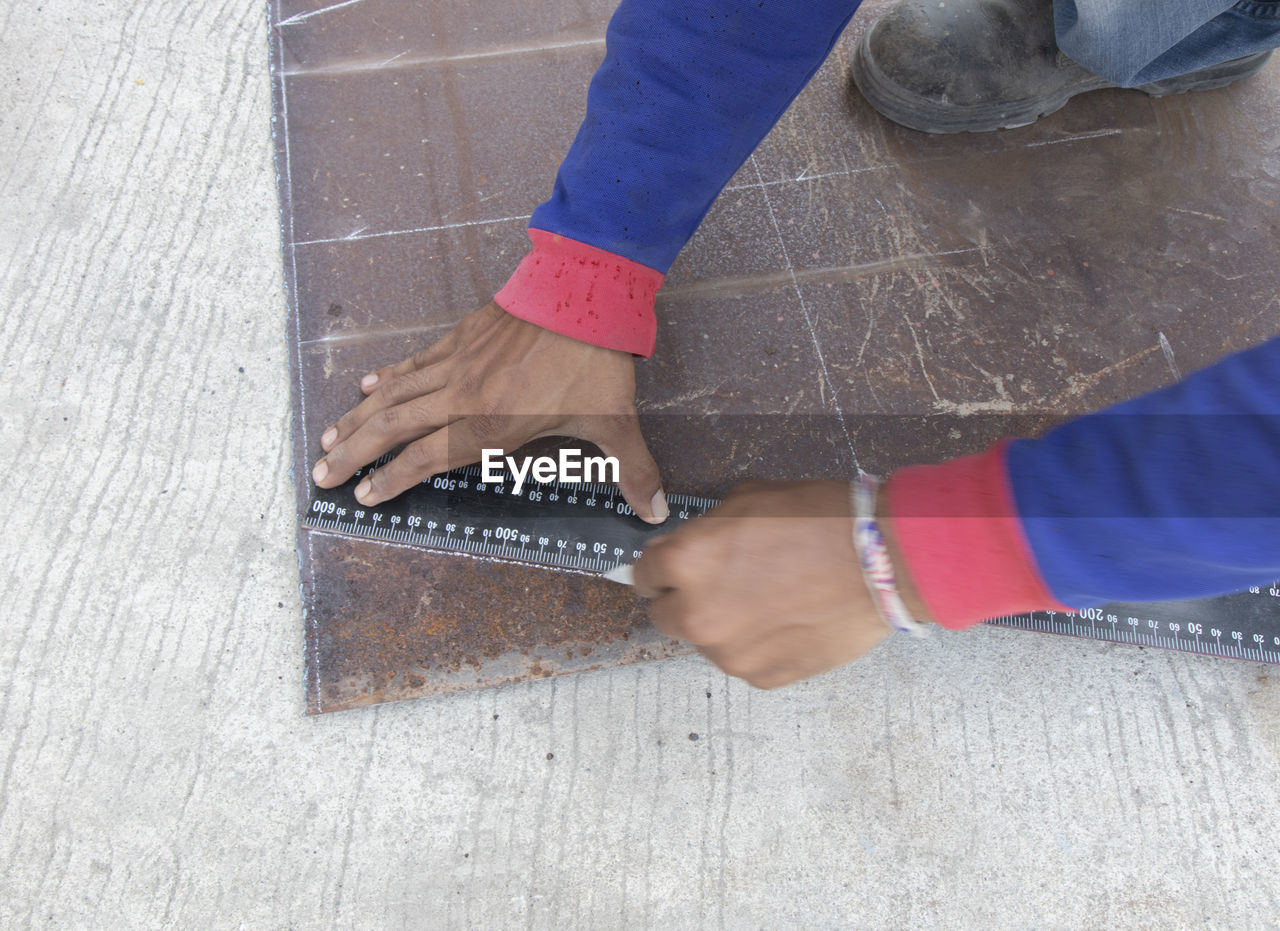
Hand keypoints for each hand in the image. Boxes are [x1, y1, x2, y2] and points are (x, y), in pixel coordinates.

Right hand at [311, 302, 667, 521]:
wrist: (584, 293)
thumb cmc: (594, 362)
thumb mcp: (616, 421)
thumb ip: (633, 470)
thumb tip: (655, 513)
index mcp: (490, 426)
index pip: (426, 459)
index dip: (392, 480)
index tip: (363, 496)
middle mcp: (461, 397)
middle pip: (394, 429)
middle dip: (356, 455)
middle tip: (322, 475)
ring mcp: (457, 363)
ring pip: (395, 395)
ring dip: (360, 418)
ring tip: (328, 438)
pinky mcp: (462, 337)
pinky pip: (415, 361)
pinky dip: (390, 376)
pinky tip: (369, 385)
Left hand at [633, 480, 891, 688]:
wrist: (882, 560)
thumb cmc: (819, 519)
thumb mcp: (749, 499)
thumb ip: (708, 529)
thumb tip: (695, 544)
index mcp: (685, 562)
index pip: (642, 574)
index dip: (661, 567)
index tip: (674, 568)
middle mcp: (696, 613)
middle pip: (662, 615)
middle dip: (683, 599)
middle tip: (720, 584)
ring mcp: (729, 652)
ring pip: (705, 640)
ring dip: (721, 623)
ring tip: (765, 600)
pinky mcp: (761, 677)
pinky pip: (743, 660)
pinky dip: (756, 644)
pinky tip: (787, 620)